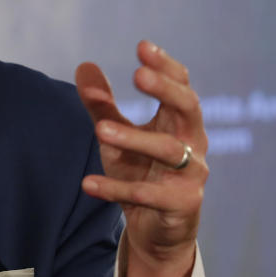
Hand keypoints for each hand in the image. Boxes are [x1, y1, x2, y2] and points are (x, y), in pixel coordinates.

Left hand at [75, 41, 207, 276]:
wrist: (155, 230)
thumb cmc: (140, 172)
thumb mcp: (117, 136)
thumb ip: (102, 104)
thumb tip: (84, 65)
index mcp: (179, 122)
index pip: (181, 86)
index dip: (165, 66)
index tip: (142, 46)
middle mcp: (191, 143)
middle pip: (189, 108)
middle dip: (166, 89)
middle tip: (137, 74)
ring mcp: (189, 175)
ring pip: (169, 150)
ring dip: (134, 138)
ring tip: (99, 130)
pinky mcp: (180, 205)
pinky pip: (148, 195)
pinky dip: (116, 189)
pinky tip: (86, 184)